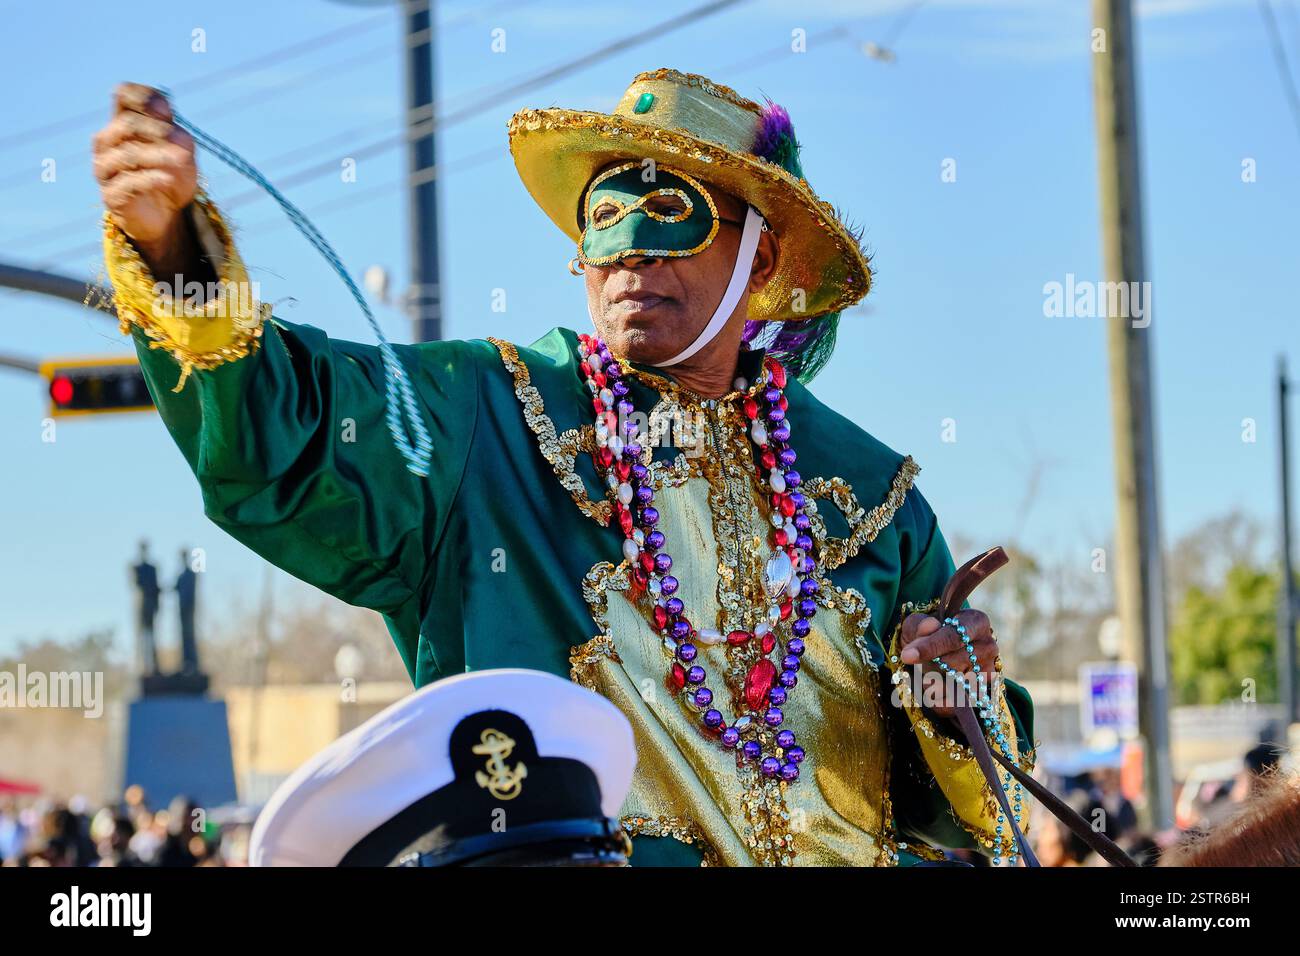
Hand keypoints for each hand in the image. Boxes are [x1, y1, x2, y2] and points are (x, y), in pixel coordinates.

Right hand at [92, 83, 197, 272]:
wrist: (167, 213)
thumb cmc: (172, 173)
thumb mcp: (183, 151)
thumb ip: (178, 135)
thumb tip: (172, 131)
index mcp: (123, 122)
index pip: (123, 95)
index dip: (143, 97)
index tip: (166, 112)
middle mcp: (108, 141)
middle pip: (125, 123)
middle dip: (156, 130)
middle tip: (183, 144)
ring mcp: (105, 168)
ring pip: (126, 154)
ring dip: (158, 156)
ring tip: (181, 161)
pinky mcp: (111, 195)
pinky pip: (127, 183)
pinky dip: (150, 178)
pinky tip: (167, 179)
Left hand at [897, 608, 997, 718]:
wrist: (934, 653)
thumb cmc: (925, 633)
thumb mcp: (916, 624)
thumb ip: (919, 624)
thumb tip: (931, 625)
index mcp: (976, 622)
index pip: (955, 637)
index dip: (931, 647)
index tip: (908, 656)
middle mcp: (988, 646)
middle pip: (954, 664)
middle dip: (928, 666)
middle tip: (914, 662)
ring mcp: (988, 671)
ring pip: (954, 685)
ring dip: (931, 683)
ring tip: (924, 673)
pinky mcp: (982, 693)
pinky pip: (954, 703)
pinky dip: (937, 699)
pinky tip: (931, 689)